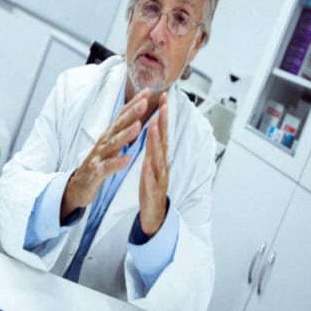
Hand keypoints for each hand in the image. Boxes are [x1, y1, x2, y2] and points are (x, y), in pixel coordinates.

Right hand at [62, 88, 157, 217]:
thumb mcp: (108, 144)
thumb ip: (120, 130)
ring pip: (113, 144)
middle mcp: (103, 142)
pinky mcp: (95, 172)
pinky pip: (107, 167)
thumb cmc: (97, 163)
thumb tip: (134, 113)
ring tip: (138, 127)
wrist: (78, 185)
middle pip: (118, 125)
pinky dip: (117, 162)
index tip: (146, 92)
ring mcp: (98, 156)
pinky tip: (127, 158)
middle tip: (144, 102)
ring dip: (126, 135)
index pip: (122, 116)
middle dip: (131, 113)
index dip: (133, 104)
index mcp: (109, 135)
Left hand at [137, 97, 172, 233]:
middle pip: (164, 140)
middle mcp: (163, 164)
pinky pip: (150, 179)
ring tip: (153, 126)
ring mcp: (159, 177)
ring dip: (156, 141)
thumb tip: (157, 126)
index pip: (163, 132)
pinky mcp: (152, 190)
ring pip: (158, 157)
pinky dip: (149, 171)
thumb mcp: (153, 162)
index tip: (164, 98)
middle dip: (163, 122)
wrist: (154, 212)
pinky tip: (147, 163)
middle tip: (163, 104)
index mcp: (161, 157)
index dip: (164, 115)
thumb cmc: (152, 184)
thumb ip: (155, 145)